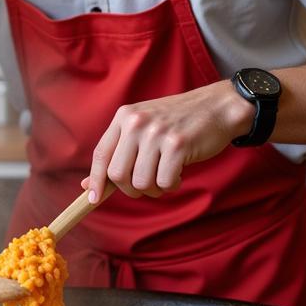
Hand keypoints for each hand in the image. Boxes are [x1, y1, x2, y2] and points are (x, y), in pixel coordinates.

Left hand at [85, 81, 250, 200]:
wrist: (216, 107)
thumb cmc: (177, 122)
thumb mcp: (143, 128)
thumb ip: (118, 152)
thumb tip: (88, 185)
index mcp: (124, 117)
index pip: (101, 154)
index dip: (96, 180)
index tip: (93, 198)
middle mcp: (137, 122)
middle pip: (117, 174)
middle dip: (130, 189)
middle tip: (146, 185)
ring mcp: (157, 133)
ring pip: (141, 182)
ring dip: (153, 189)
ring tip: (165, 176)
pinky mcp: (178, 145)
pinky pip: (164, 182)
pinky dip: (171, 185)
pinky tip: (178, 173)